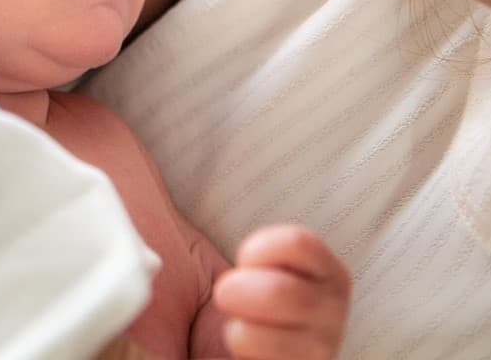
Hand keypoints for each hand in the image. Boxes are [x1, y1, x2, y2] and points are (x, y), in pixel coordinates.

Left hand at [212, 224, 350, 359]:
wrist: (223, 353)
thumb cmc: (242, 303)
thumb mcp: (247, 262)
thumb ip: (233, 227)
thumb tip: (157, 151)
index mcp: (325, 272)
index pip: (300, 244)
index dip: (260, 248)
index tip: (242, 257)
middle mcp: (333, 312)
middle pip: (288, 295)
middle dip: (242, 292)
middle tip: (223, 293)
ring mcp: (321, 350)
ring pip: (284, 343)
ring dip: (241, 333)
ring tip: (234, 329)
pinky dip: (248, 357)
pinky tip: (240, 354)